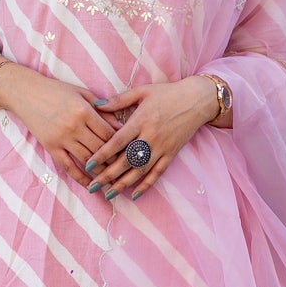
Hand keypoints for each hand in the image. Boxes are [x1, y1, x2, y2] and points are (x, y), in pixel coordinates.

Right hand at [0, 66, 119, 189]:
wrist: (26, 92)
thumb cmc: (57, 90)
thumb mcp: (82, 93)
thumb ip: (102, 109)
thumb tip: (121, 126)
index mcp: (84, 111)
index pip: (109, 133)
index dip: (122, 144)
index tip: (131, 151)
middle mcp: (74, 126)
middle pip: (101, 149)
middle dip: (115, 160)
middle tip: (126, 169)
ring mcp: (62, 138)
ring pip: (87, 160)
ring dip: (101, 171)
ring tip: (113, 179)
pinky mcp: (51, 147)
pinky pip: (68, 166)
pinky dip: (80, 177)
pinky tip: (90, 185)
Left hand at [83, 77, 216, 198]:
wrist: (197, 99)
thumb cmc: (168, 93)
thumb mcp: (142, 91)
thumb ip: (119, 100)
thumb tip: (96, 104)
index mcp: (141, 121)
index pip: (117, 142)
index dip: (102, 154)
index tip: (88, 165)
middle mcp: (150, 137)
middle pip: (126, 160)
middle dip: (108, 175)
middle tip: (92, 186)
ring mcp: (162, 147)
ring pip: (140, 170)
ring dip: (123, 184)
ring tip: (108, 195)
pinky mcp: (171, 154)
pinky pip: (157, 173)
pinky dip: (146, 185)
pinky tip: (134, 194)